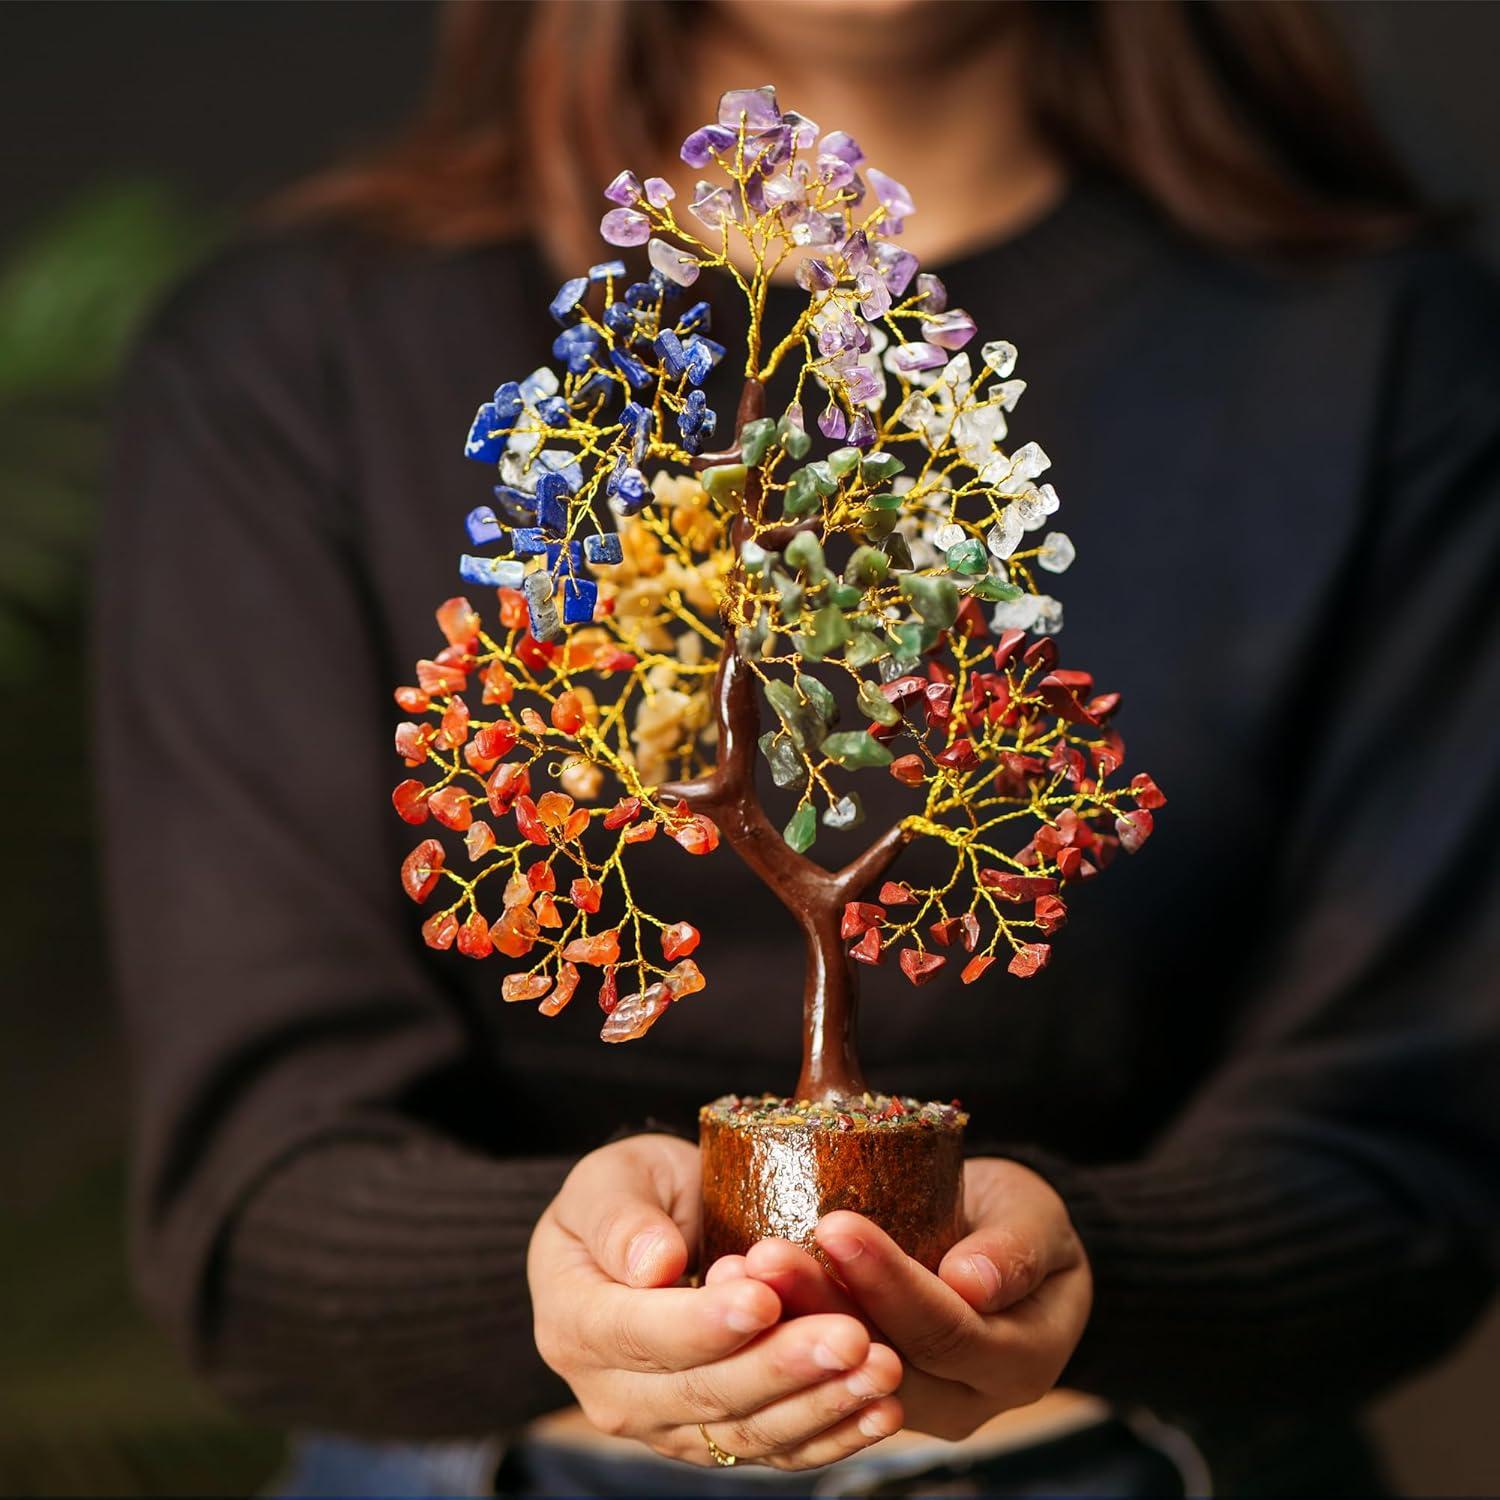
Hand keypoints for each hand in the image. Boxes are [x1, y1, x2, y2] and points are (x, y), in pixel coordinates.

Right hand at [528, 1135, 903, 1468]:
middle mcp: (613, 1393)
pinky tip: (880, 1412)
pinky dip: (832, 1435)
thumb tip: (653, 1265)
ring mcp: (667, 1424)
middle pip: (704, 1392)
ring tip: (882, 1369)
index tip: (765, 1298)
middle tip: (854, 1336)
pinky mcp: (716, 1437)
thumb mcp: (611, 1178)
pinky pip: (775, 1448)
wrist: (647, 1232)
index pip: (640, 1334)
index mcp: (575, 1322)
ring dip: (821, 1405)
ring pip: (746, 1431)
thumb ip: (621, 1219)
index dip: (704, 1323)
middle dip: (783, 1366)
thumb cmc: (628, 1192)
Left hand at [726, 1157, 1090, 1440]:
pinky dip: (780, 1329)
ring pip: (842, 1373)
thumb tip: (973, 1283)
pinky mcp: (869, 1394)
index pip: (946, 1330)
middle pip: (885, 1360)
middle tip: (766, 1253)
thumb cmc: (1019, 1217)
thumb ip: (1015, 1248)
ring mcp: (916, 1405)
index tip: (836, 1226)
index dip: (890, 1283)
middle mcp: (966, 1400)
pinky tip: (738, 1288)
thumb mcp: (1034, 1216)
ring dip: (788, 1319)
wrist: (999, 1242)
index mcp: (1019, 1361)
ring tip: (744, 1267)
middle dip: (821, 1304)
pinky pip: (823, 1371)